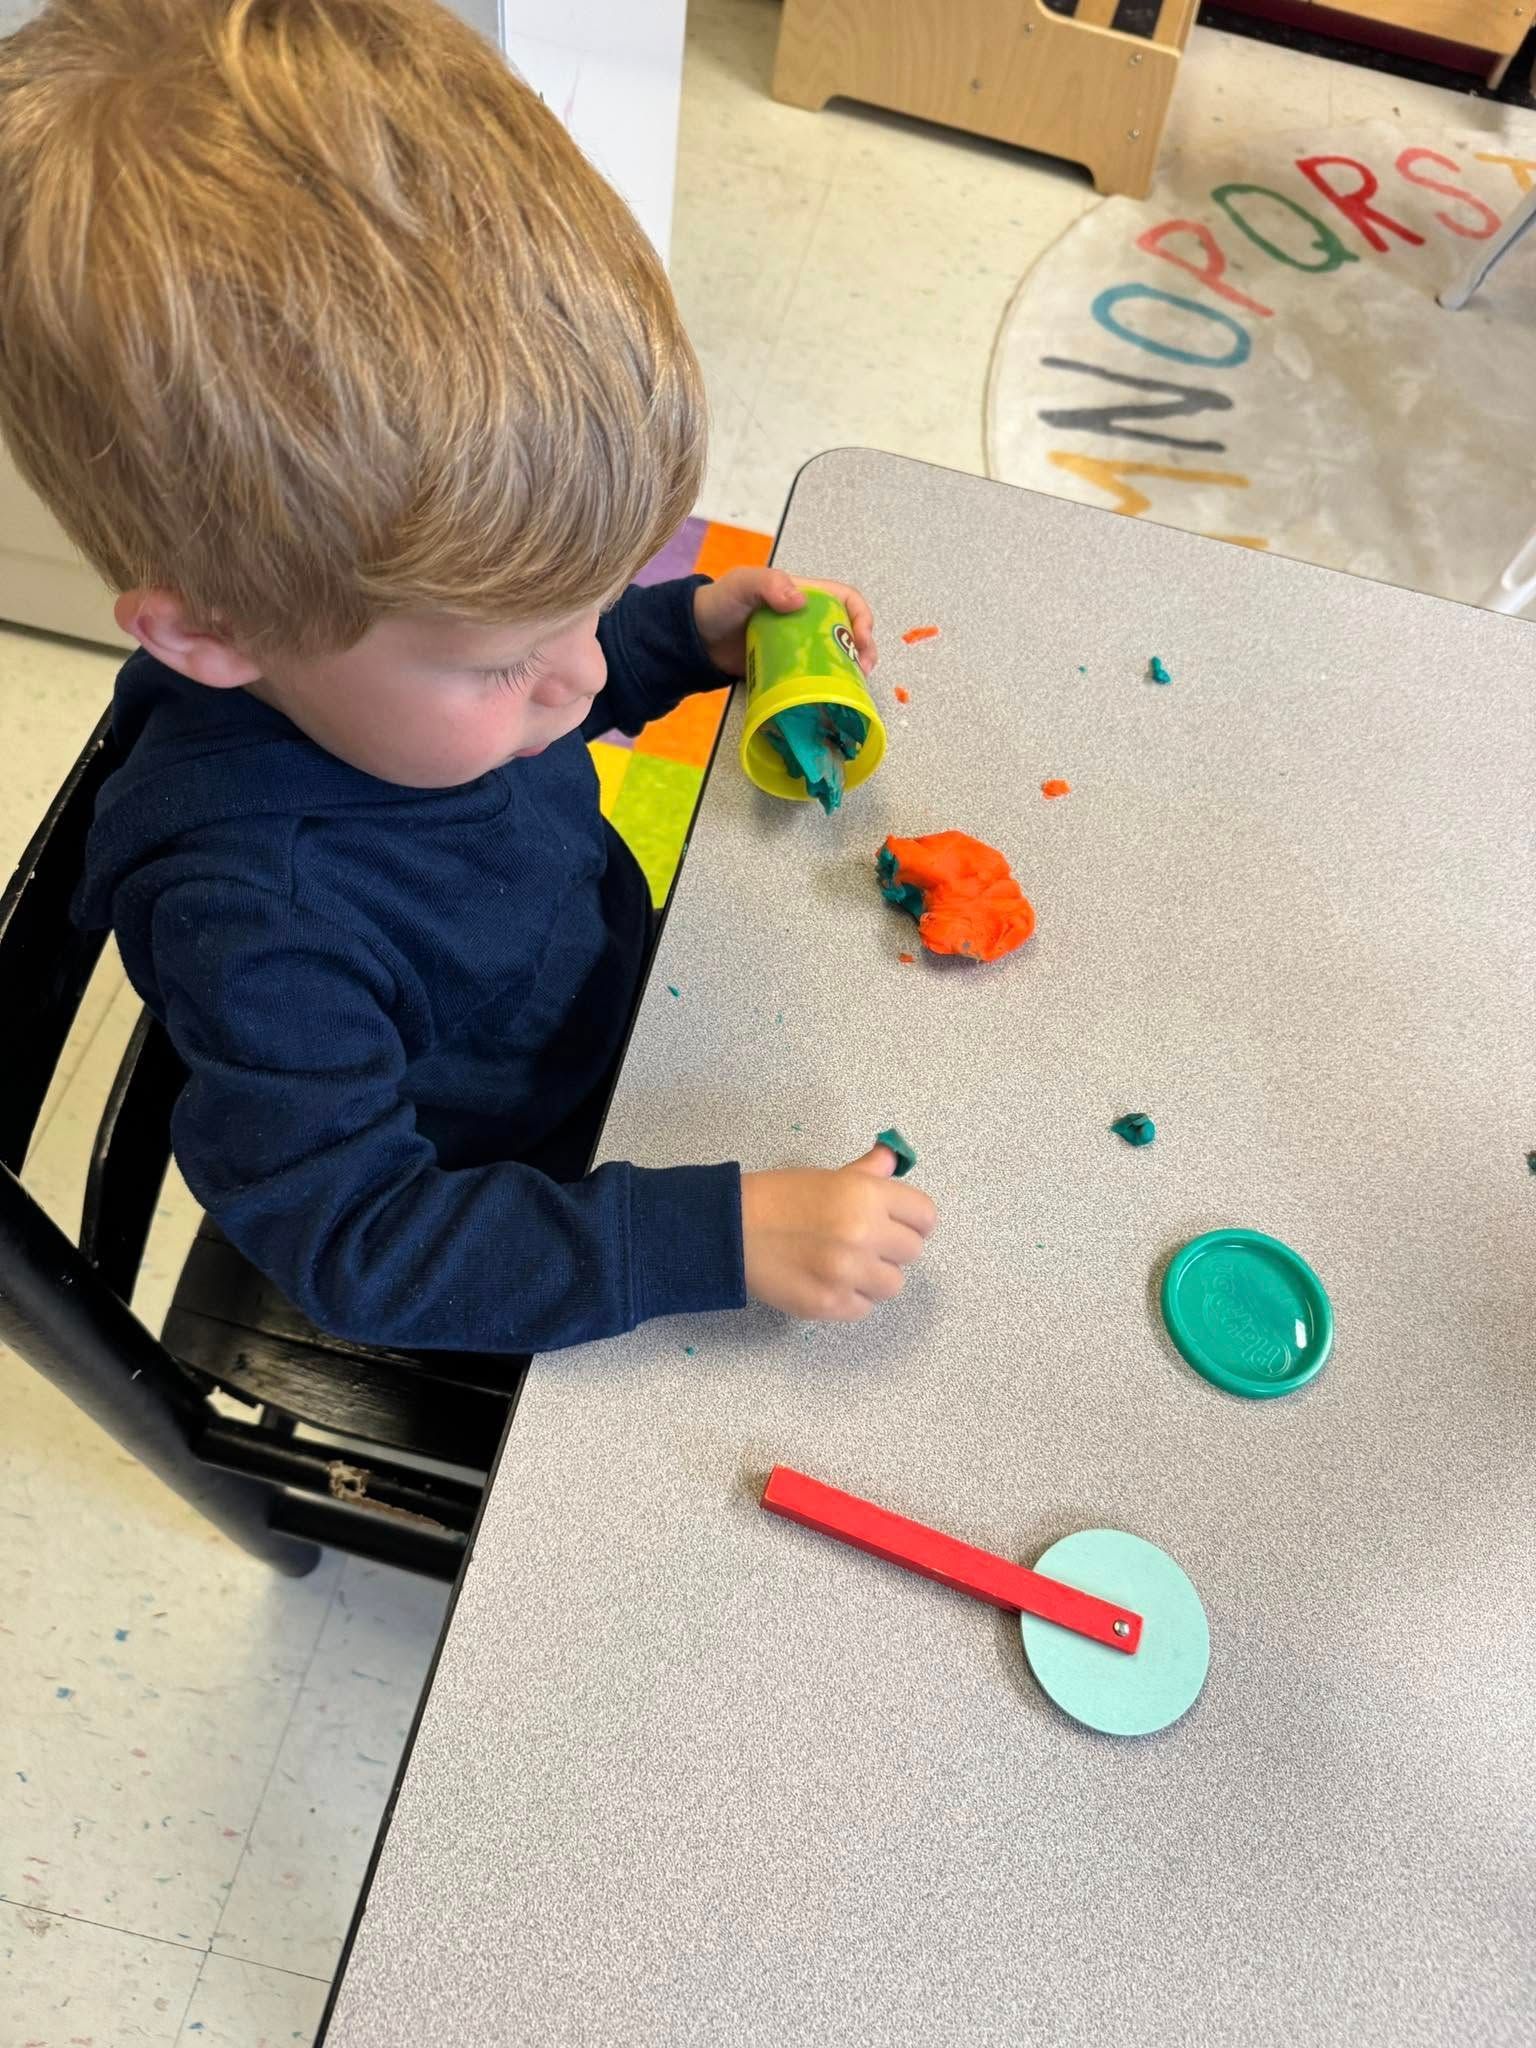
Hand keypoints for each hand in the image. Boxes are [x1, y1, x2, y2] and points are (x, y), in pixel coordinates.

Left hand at [693, 566, 877, 679]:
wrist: (695, 638)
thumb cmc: (720, 604)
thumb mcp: (743, 584)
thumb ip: (769, 584)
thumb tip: (799, 601)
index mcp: (806, 594)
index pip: (846, 600)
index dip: (861, 617)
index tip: (860, 639)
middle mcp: (808, 620)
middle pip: (848, 631)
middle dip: (864, 649)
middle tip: (864, 670)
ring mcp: (800, 646)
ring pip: (837, 655)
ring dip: (851, 669)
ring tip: (855, 686)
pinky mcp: (789, 669)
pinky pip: (815, 676)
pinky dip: (827, 686)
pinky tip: (830, 697)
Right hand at [741, 1143, 935, 1320]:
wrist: (731, 1229)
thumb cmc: (777, 1198)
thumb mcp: (827, 1176)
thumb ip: (867, 1173)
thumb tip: (892, 1160)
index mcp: (866, 1195)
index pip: (925, 1216)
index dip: (915, 1221)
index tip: (901, 1225)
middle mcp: (863, 1233)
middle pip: (912, 1252)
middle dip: (892, 1249)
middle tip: (865, 1244)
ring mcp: (847, 1272)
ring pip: (892, 1285)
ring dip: (874, 1278)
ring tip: (846, 1265)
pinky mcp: (829, 1303)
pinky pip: (864, 1308)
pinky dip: (851, 1299)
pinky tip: (829, 1282)